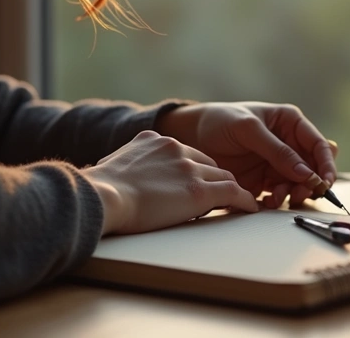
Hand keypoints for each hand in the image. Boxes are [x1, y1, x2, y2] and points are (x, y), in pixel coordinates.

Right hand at [81, 130, 257, 234]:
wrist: (102, 196)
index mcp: (154, 140)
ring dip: (231, 191)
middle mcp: (175, 148)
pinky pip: (233, 192)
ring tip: (241, 204)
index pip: (186, 154)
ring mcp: (189, 168)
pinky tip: (251, 209)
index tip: (196, 183)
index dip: (194, 171)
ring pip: (223, 176)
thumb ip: (117, 166)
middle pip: (208, 163)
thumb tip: (100, 171)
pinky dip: (245, 200)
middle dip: (214, 179)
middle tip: (223, 196)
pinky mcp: (198, 191)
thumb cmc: (98, 190)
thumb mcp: (107, 166)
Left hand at [155, 101, 338, 209]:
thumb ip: (277, 150)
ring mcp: (276, 163)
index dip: (326, 163)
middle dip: (309, 183)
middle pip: (312, 168)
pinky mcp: (263, 180)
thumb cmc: (220, 121)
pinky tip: (266, 202)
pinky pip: (279, 194)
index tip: (325, 181)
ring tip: (276, 198)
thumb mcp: (248, 130)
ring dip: (292, 194)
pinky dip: (276, 201)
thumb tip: (305, 172)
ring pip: (297, 184)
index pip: (318, 144)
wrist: (191, 136)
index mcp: (290, 123)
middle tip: (299, 194)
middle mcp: (288, 144)